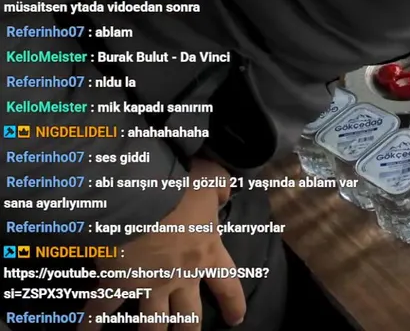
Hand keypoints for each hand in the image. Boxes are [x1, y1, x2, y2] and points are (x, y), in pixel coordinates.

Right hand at [80, 159, 245, 330]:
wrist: (141, 194)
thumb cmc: (180, 185)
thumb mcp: (211, 179)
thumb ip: (220, 188)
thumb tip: (223, 194)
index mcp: (206, 252)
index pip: (228, 285)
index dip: (233, 304)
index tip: (235, 319)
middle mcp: (181, 275)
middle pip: (189, 315)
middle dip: (189, 330)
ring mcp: (149, 284)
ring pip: (152, 322)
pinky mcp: (117, 283)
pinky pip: (101, 309)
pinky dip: (90, 323)